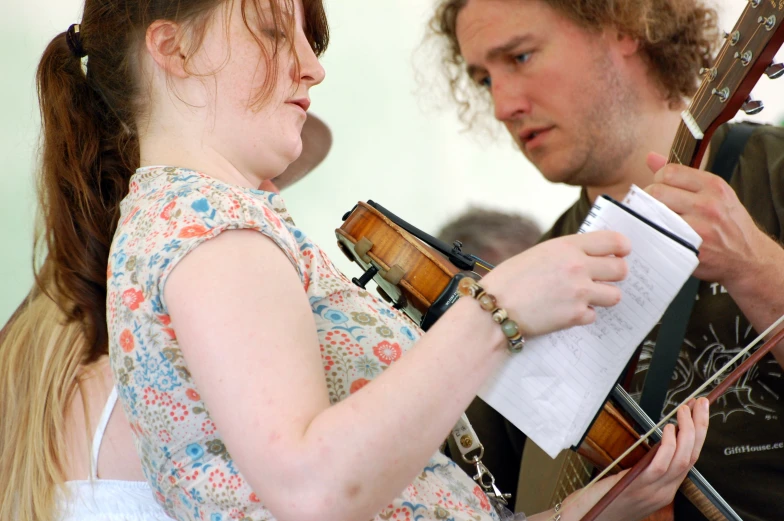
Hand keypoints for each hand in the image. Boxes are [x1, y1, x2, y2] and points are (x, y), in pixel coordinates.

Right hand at [482, 231, 629, 336]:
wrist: (493, 309)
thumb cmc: (506, 282)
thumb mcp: (537, 254)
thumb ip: (564, 254)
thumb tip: (584, 258)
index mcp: (566, 246)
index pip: (612, 241)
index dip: (622, 247)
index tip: (622, 252)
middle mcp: (577, 267)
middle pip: (620, 269)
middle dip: (615, 275)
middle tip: (604, 279)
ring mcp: (579, 292)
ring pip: (615, 295)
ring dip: (603, 297)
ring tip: (585, 298)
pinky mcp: (575, 315)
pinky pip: (593, 315)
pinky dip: (582, 316)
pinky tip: (565, 312)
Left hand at [545, 398, 709, 520]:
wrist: (587, 519)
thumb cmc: (606, 499)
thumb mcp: (634, 484)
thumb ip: (646, 467)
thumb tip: (655, 442)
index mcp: (664, 490)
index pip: (691, 460)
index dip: (698, 435)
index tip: (699, 413)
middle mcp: (663, 492)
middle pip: (693, 457)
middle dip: (700, 428)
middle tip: (700, 404)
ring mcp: (653, 491)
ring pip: (683, 460)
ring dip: (687, 432)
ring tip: (684, 411)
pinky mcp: (637, 486)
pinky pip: (660, 466)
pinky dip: (668, 446)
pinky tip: (668, 430)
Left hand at [644, 152, 772, 285]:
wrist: (748, 258)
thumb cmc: (727, 223)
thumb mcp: (712, 193)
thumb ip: (680, 176)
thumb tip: (650, 156)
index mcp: (713, 185)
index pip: (669, 172)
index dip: (657, 181)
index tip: (660, 191)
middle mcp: (708, 204)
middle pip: (656, 192)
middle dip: (648, 200)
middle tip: (652, 209)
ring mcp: (700, 228)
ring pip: (654, 214)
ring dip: (648, 218)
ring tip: (655, 222)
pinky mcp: (691, 249)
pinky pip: (658, 236)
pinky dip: (653, 235)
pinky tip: (659, 236)